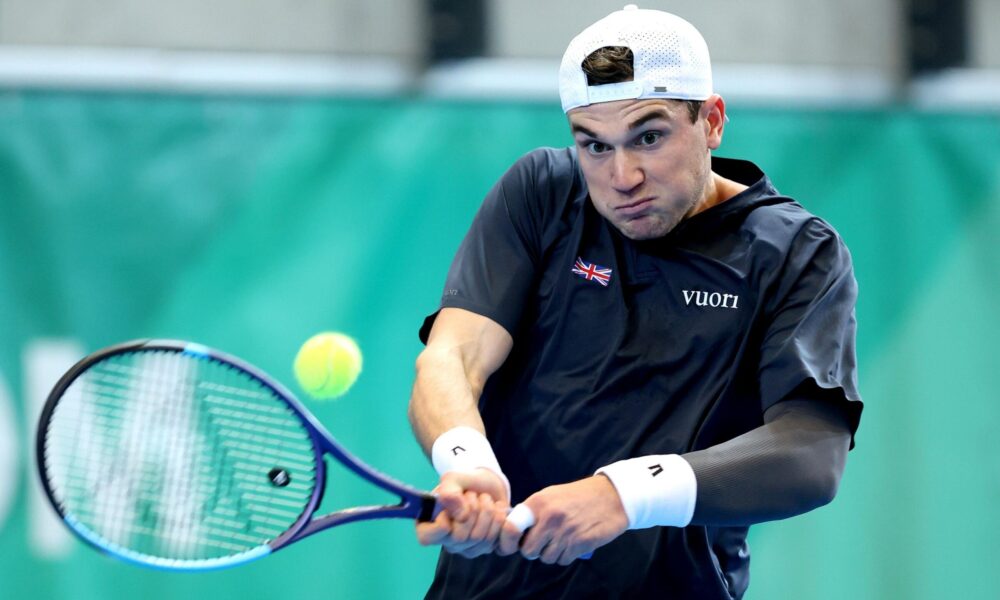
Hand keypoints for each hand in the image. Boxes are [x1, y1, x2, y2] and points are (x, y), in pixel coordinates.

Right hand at [416, 469, 508, 557]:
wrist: (487, 485)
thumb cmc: (465, 484)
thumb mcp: (452, 479)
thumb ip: (449, 492)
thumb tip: (461, 515)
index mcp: (430, 527)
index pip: (428, 537)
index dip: (443, 521)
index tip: (452, 504)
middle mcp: (448, 542)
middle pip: (460, 538)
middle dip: (472, 509)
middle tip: (473, 495)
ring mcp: (469, 548)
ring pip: (481, 540)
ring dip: (488, 511)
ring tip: (486, 499)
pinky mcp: (489, 548)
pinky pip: (501, 547)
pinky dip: (504, 525)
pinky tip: (500, 511)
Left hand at [497, 475, 627, 564]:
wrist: (611, 496)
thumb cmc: (577, 496)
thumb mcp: (550, 495)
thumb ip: (532, 511)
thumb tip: (511, 530)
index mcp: (538, 503)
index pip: (511, 528)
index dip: (507, 541)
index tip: (510, 545)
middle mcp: (549, 518)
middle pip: (528, 550)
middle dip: (533, 550)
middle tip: (542, 541)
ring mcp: (565, 532)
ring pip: (546, 558)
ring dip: (551, 553)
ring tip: (560, 539)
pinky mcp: (580, 544)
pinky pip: (563, 560)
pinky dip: (565, 556)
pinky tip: (572, 542)